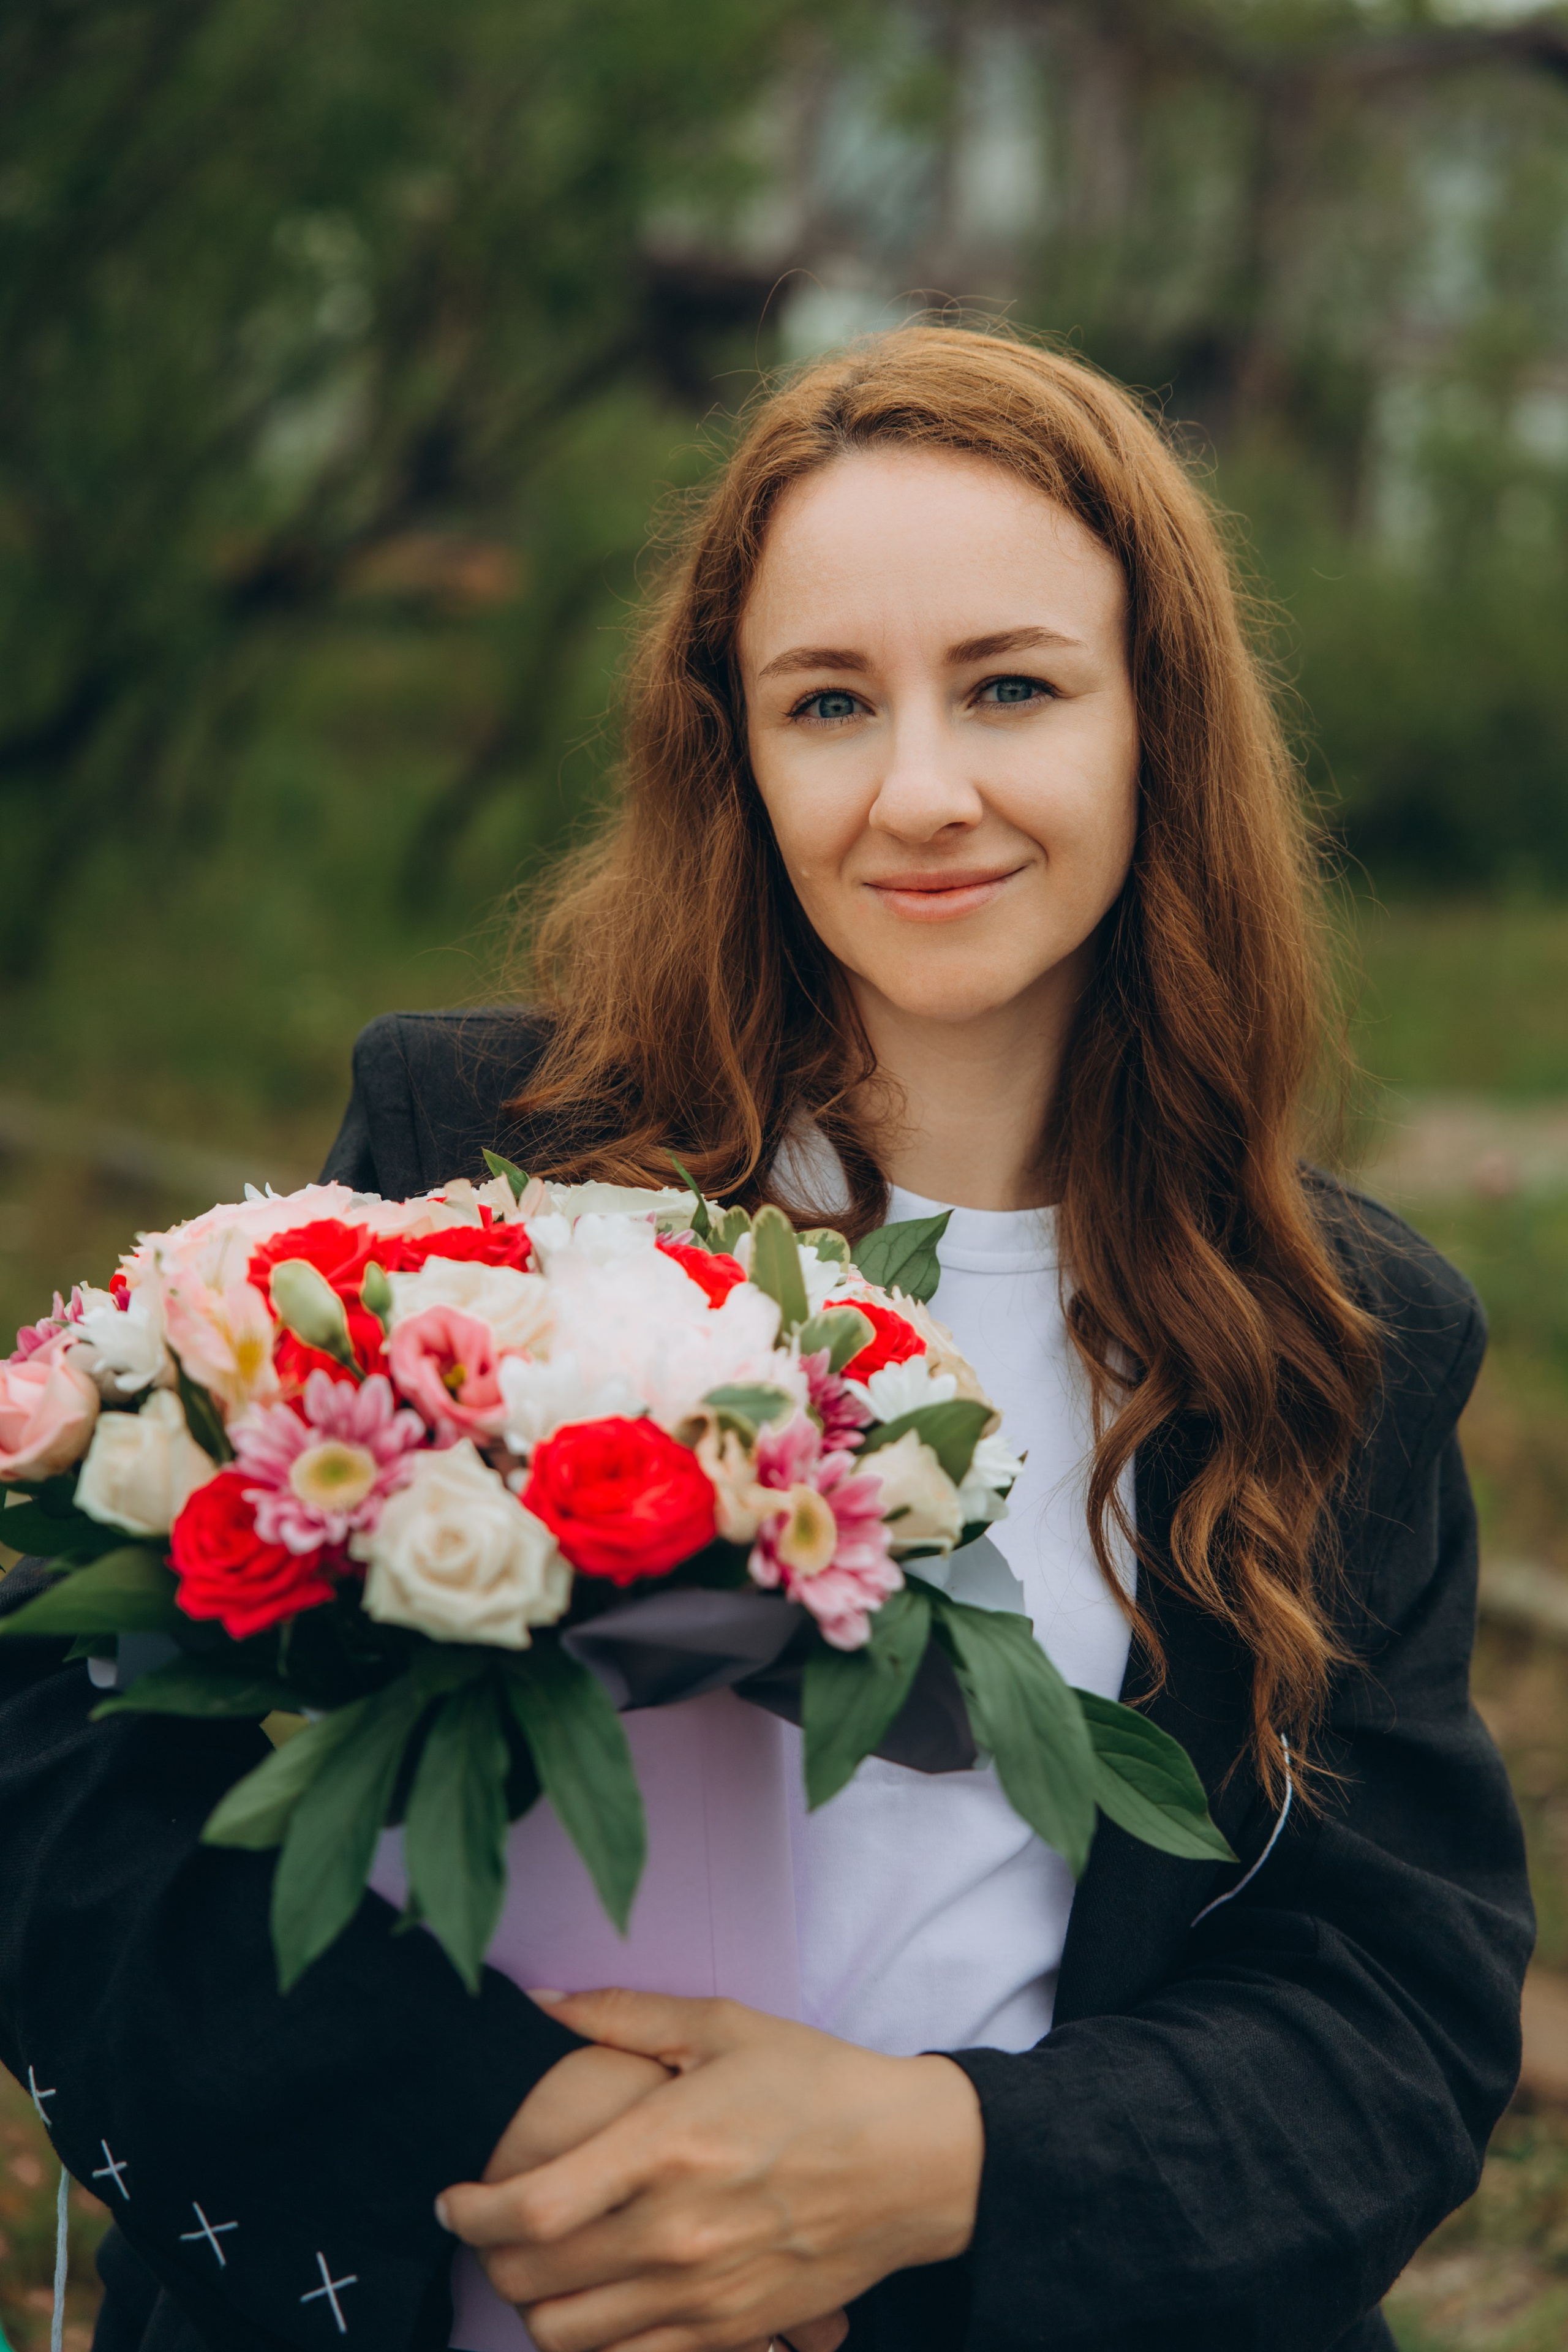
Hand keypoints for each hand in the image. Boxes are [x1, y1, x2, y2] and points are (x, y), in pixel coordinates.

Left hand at [438, 1989, 983, 2351]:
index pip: (530, 2207)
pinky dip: (590, 2341)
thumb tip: (542, 1999)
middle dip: (487, 2254)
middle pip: (531, 2276)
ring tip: (537, 2264)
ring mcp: (702, 2293)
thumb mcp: (722, 2026)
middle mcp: (674, 2230)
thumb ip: (622, 2013)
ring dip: (532, 2302)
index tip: (452, 2199)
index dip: (469, 2212)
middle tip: (487, 2225)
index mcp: (665, 2145)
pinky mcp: (729, 2332)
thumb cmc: (815, 2083)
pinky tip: (593, 2301)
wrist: (909, 2164)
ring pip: (564, 2334)